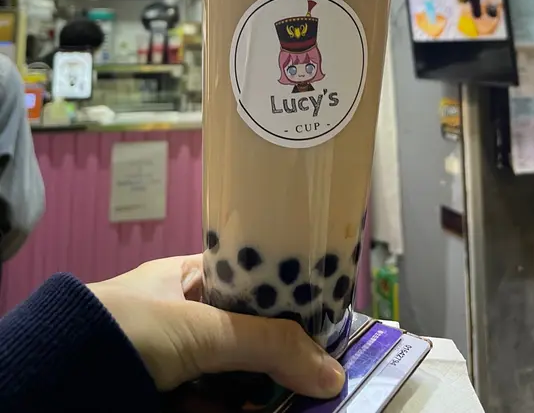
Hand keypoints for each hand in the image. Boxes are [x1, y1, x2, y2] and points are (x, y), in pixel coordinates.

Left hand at [88, 255, 344, 396]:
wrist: (56, 386)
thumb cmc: (127, 330)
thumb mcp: (202, 329)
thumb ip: (268, 344)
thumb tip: (332, 371)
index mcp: (188, 279)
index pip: (251, 281)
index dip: (287, 298)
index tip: (323, 317)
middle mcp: (184, 316)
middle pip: (249, 334)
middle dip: (283, 354)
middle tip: (321, 372)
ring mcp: (177, 363)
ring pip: (236, 375)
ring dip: (267, 390)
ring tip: (304, 397)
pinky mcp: (171, 402)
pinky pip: (216, 406)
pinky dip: (241, 411)